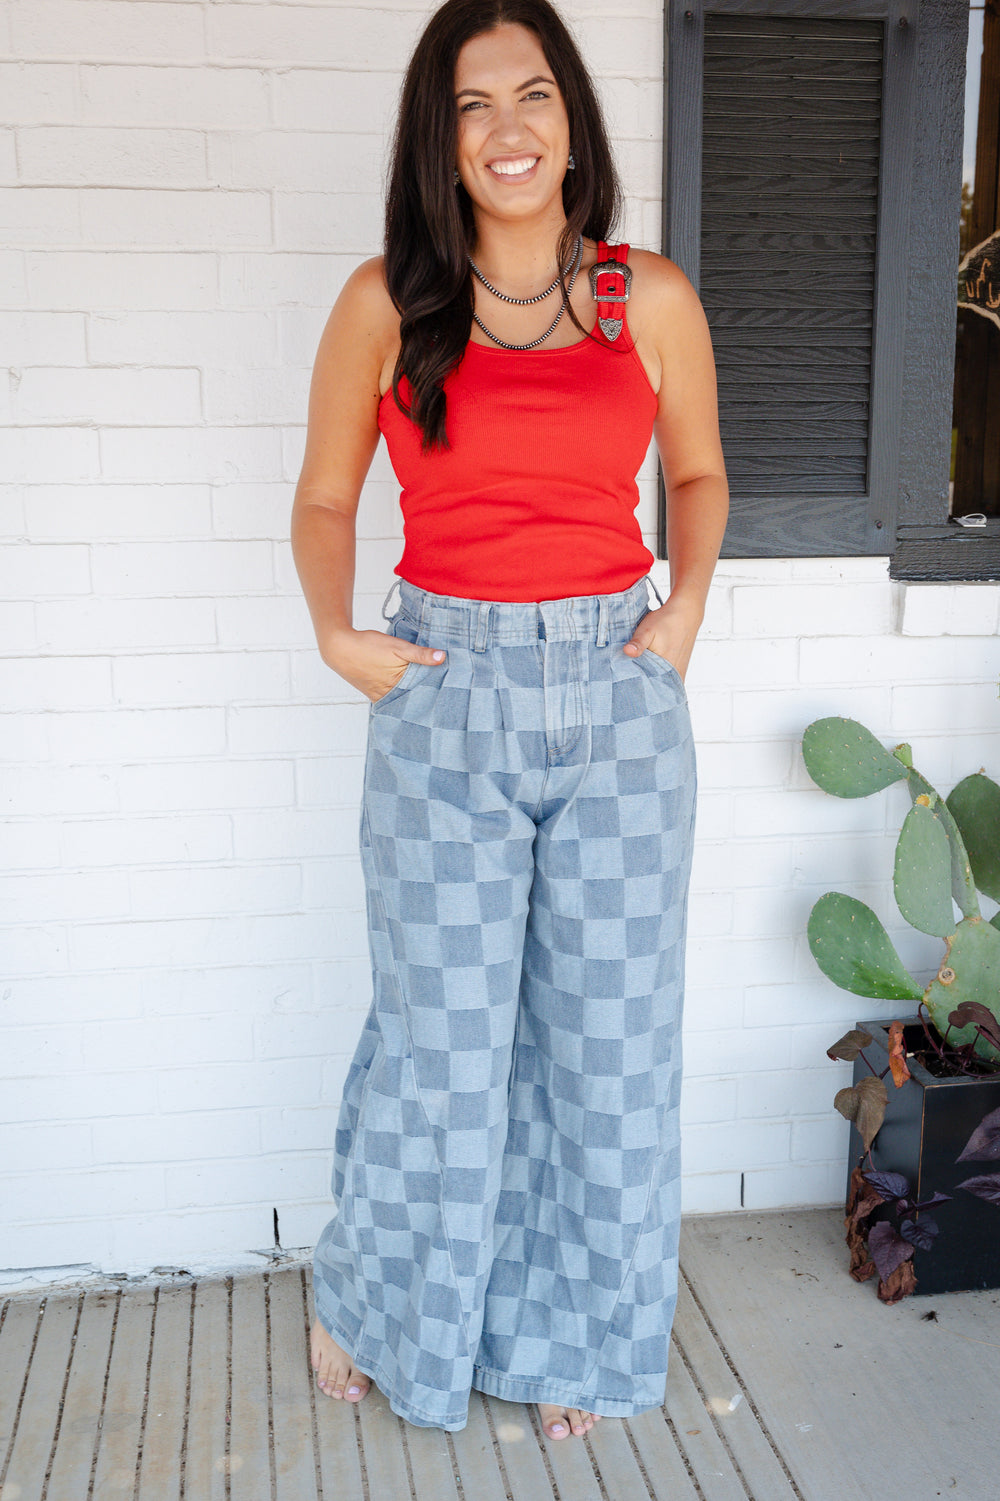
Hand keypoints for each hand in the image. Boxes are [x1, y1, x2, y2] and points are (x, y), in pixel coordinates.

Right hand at [323, 627, 445, 702]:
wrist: (339, 648)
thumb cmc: (367, 646)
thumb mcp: (397, 646)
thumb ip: (420, 654)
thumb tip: (442, 657)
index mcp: (397, 686)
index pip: (423, 693)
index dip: (434, 690)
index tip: (446, 688)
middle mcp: (389, 695)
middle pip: (412, 698)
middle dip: (424, 695)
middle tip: (440, 693)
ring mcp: (380, 696)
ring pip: (401, 699)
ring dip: (411, 695)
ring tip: (426, 691)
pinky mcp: (373, 694)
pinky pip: (390, 698)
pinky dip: (399, 694)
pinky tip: (406, 690)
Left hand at [622, 598, 702, 681]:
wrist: (686, 613)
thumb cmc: (666, 621)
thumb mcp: (647, 630)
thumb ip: (638, 643)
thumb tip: (627, 651)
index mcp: (667, 667)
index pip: (649, 687)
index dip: (637, 688)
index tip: (627, 686)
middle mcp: (676, 674)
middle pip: (656, 689)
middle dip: (644, 688)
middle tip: (631, 685)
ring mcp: (680, 673)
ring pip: (663, 686)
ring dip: (652, 684)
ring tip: (640, 679)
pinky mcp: (681, 669)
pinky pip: (669, 681)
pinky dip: (660, 680)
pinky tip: (652, 674)